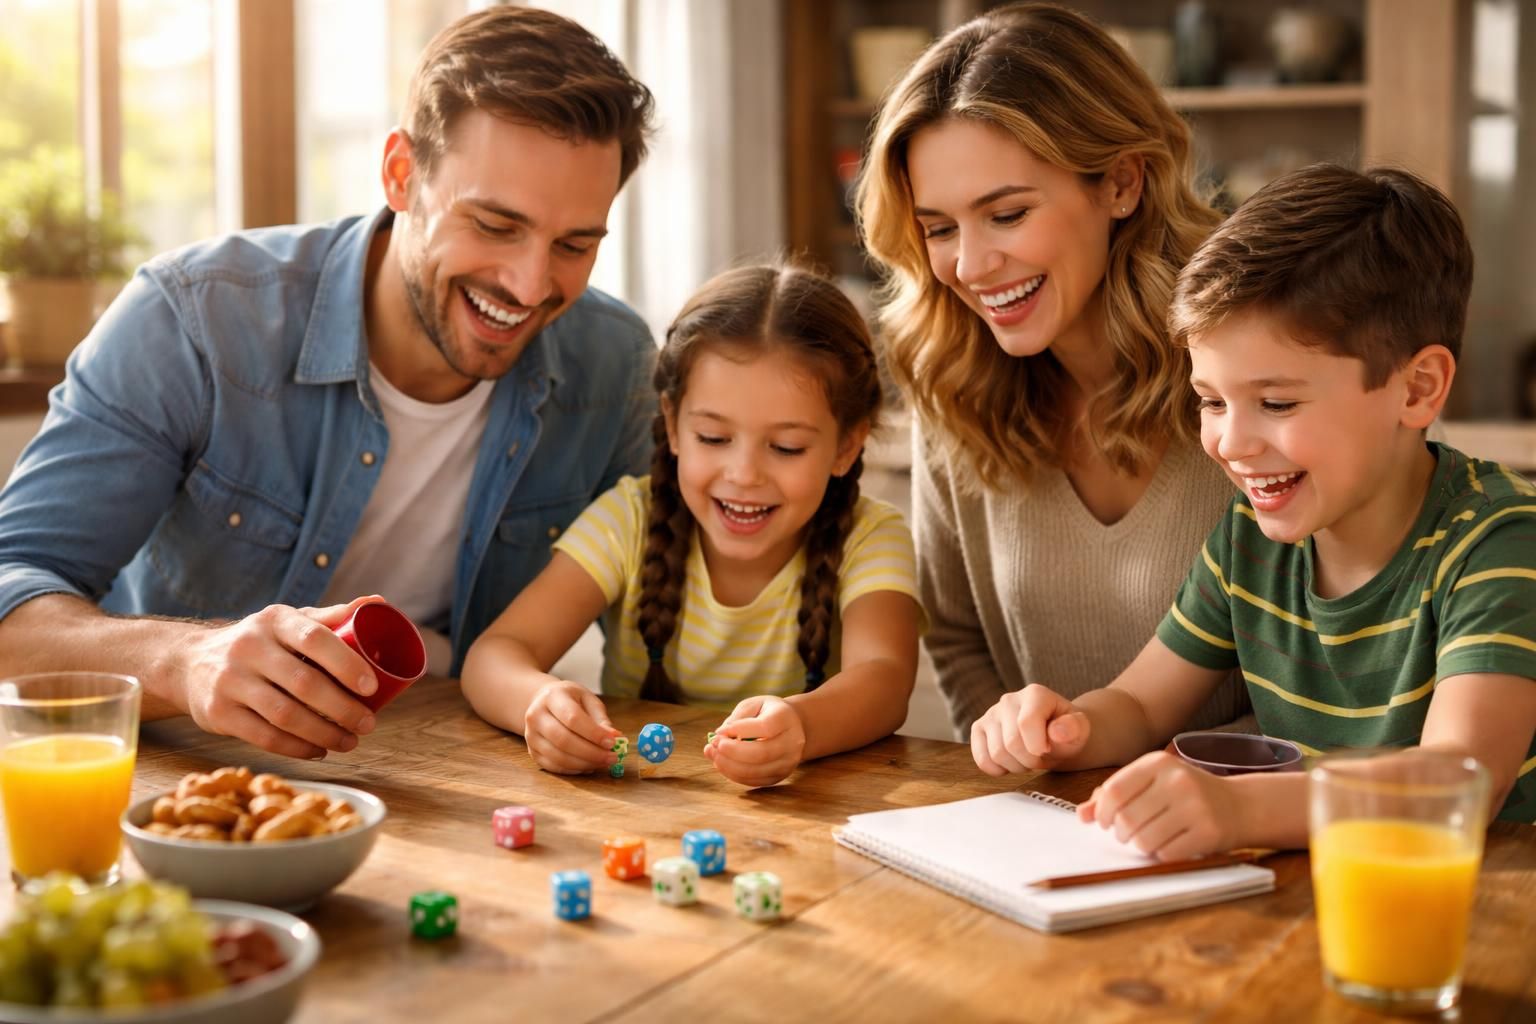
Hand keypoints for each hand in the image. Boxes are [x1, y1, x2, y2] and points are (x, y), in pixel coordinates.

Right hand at [171, 596, 382, 759]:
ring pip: (285, 715)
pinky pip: (264, 736)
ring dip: (324, 734)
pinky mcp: (218, 712)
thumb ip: (331, 617)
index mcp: (274, 620)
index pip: (315, 638)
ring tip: (350, 741)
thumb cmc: (259, 642)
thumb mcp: (288, 621)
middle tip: (368, 724)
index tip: (372, 687)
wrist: (189, 662)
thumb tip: (380, 603)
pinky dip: (297, 748)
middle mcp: (249, 647)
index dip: (347, 664)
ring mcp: (230, 681)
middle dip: (343, 708)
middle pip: (304, 683)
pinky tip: (318, 750)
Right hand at [523, 679, 619, 773]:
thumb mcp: (587, 699)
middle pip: (564, 740)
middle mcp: (536, 716)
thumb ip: (600, 718)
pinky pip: (554, 766)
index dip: (594, 733)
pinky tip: (589, 766)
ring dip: (585, 764)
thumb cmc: (569, 700)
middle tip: (612, 757)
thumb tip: (614, 738)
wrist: (542, 702)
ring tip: (603, 762)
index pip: (572, 718)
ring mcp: (531, 736)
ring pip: (558, 757)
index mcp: (552, 697)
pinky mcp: (532, 752)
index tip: (612, 742)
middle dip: (591, 753)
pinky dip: (574, 770)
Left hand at [705, 695, 805, 787]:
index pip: (765, 727)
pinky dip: (734, 774)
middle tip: (713, 745)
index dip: (739, 730)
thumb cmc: (765, 713)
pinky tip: (722, 763)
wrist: (790, 726)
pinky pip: (754, 781)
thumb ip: (738, 717)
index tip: (719, 732)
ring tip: (713, 754)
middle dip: (732, 752)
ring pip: (756, 771)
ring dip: (729, 765)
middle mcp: (792, 742)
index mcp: (786, 718)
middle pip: (762, 753)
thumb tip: (720, 735)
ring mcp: (788, 762)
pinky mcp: (780, 776)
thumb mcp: (753, 705)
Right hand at [970, 683, 1090, 774]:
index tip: (1048, 750)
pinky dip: (997, 769)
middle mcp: (1009, 700)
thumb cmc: (1067, 732)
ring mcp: (991, 714)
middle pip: (1011, 742)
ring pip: (996, 753)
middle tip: (1041, 758)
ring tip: (1028, 759)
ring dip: (1016, 766)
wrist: (1055, 735)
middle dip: (1030, 760)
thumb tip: (1057, 732)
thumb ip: (1072, 729)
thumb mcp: (1079, 730)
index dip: (1038, 746)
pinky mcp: (978, 728)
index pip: (1026, 723)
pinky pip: (981, 759)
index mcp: (1035, 694)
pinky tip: (1011, 762)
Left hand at [1078, 750, 1239, 860]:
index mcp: (1159, 762)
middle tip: (1126, 834)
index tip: (1105, 822)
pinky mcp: (1208, 833)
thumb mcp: (1153, 782)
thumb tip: (1082, 815)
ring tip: (1146, 840)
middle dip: (1119, 833)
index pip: (1114, 791)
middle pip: (1126, 818)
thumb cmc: (1187, 794)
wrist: (1240, 805)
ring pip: (1143, 839)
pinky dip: (1160, 856)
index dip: (1103, 812)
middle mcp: (1178, 781)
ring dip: (1139, 846)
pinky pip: (1167, 854)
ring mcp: (1196, 807)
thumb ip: (1116, 794)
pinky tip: (1168, 846)